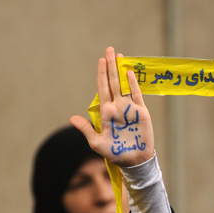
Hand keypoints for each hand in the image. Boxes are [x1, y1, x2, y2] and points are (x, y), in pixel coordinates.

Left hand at [71, 46, 154, 166]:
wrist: (133, 161)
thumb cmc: (114, 153)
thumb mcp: (96, 143)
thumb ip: (86, 129)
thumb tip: (72, 118)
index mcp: (105, 112)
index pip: (102, 89)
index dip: (101, 74)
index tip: (100, 60)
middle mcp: (117, 107)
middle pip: (112, 82)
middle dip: (110, 66)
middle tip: (109, 49)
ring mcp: (129, 108)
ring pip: (124, 85)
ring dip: (121, 70)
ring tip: (119, 55)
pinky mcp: (140, 112)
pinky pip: (136, 95)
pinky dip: (133, 84)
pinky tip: (129, 72)